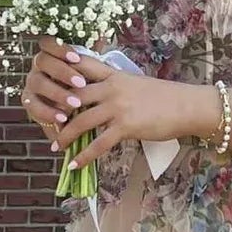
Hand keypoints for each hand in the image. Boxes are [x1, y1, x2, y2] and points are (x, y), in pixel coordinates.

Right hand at [20, 37, 109, 145]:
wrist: (77, 115)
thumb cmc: (87, 90)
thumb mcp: (91, 76)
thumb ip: (91, 62)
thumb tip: (103, 39)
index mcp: (51, 55)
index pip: (48, 43)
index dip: (60, 48)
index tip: (76, 58)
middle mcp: (38, 67)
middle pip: (42, 60)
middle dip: (62, 71)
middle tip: (81, 83)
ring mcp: (31, 84)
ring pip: (37, 82)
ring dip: (56, 92)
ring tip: (75, 103)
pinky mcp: (29, 103)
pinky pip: (33, 106)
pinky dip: (48, 112)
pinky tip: (62, 118)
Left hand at [22, 37, 197, 167]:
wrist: (187, 106)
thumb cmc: (165, 97)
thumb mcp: (137, 84)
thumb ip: (116, 87)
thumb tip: (100, 95)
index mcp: (114, 75)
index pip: (82, 66)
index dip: (62, 68)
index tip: (46, 74)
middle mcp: (111, 88)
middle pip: (74, 96)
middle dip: (56, 109)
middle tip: (43, 121)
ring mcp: (118, 107)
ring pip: (81, 121)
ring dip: (65, 136)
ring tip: (55, 146)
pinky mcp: (126, 126)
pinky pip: (98, 143)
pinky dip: (84, 156)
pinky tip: (74, 164)